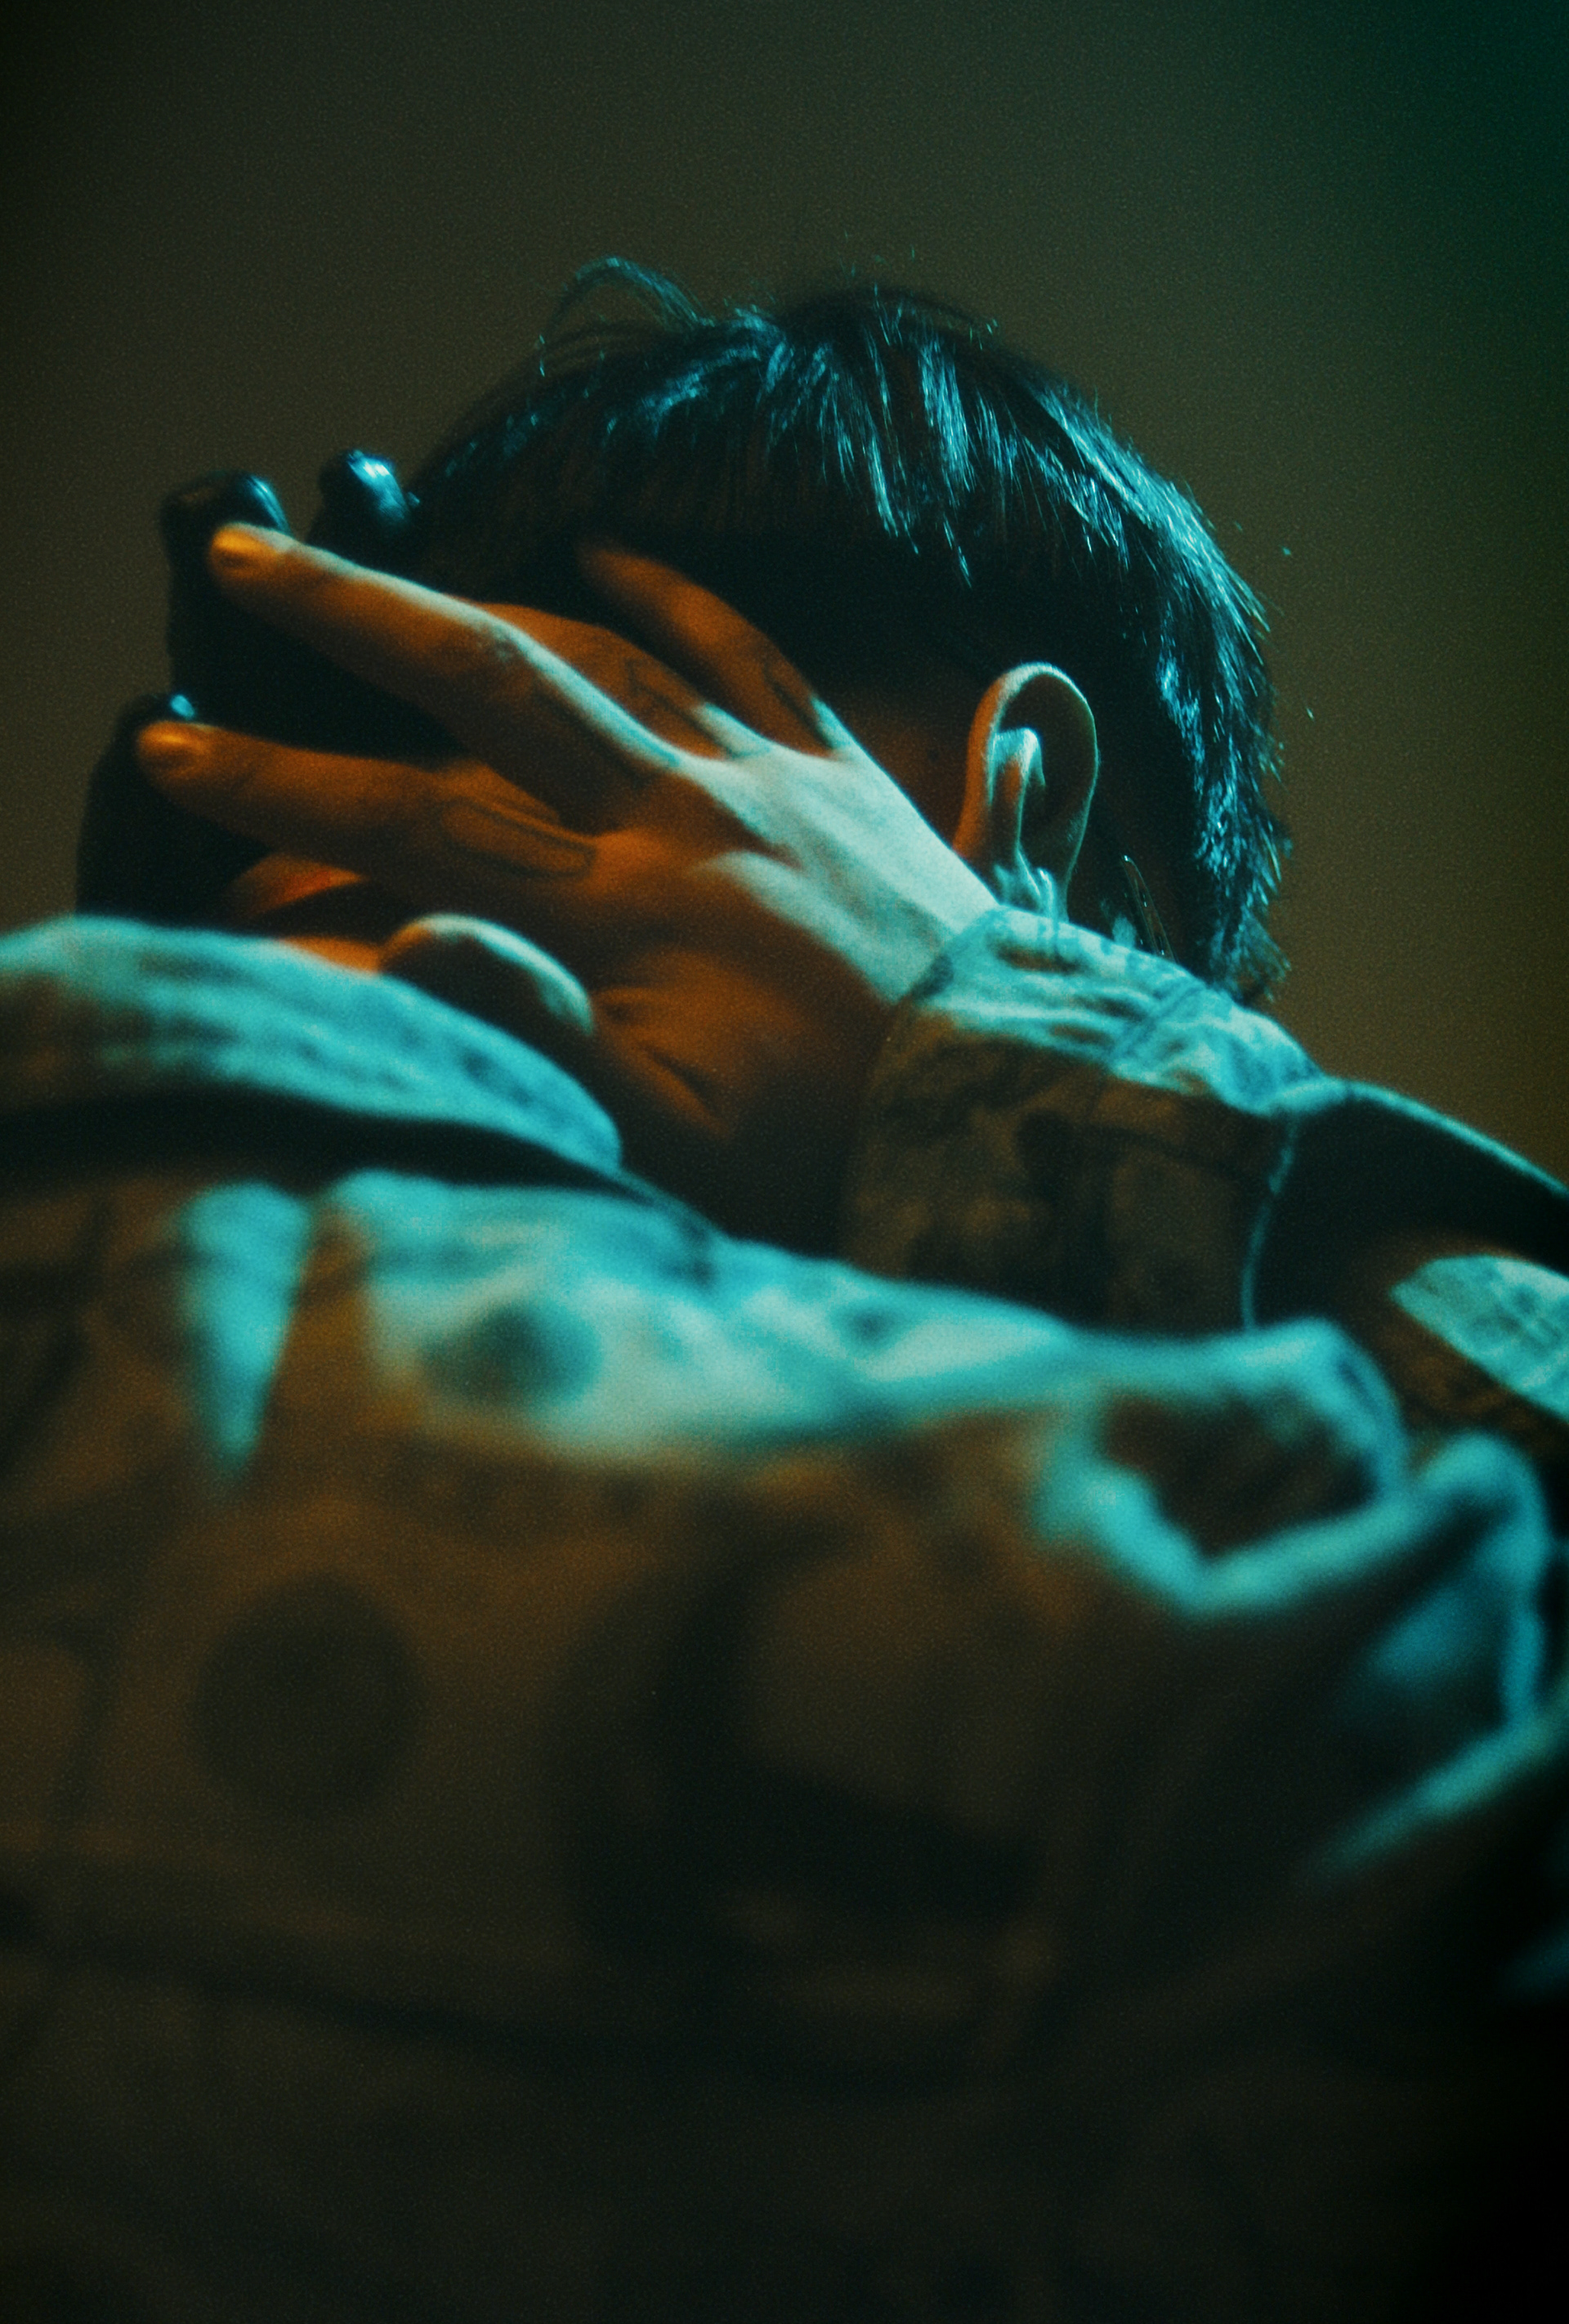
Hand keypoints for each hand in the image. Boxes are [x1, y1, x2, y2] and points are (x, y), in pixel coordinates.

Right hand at [136, 530, 994, 1244]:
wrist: (1011, 1113)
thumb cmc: (832, 1152)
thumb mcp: (677, 1141)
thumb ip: (540, 1040)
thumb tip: (405, 946)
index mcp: (628, 905)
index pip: (418, 816)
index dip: (286, 786)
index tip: (175, 752)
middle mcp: (688, 811)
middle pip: (491, 679)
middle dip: (353, 620)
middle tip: (241, 567)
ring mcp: (770, 778)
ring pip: (604, 646)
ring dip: (484, 594)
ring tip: (390, 562)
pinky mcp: (843, 776)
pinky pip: (753, 648)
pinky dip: (675, 592)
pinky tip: (604, 558)